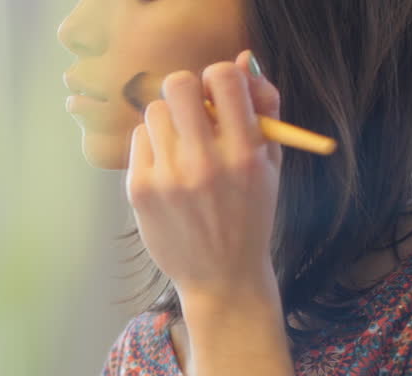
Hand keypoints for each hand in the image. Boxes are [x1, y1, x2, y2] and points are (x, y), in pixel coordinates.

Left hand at [125, 50, 281, 302]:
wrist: (221, 278)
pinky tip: (168, 170)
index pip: (223, 78)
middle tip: (193, 112)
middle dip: (187, 91)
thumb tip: (243, 61)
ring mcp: (169, 177)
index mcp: (245, 153)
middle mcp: (206, 163)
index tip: (219, 95)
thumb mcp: (272, 165)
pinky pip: (139, 139)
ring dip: (169, 121)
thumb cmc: (250, 215)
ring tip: (182, 148)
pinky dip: (153, 147)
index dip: (219, 77)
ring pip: (155, 111)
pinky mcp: (141, 189)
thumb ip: (264, 110)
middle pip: (178, 85)